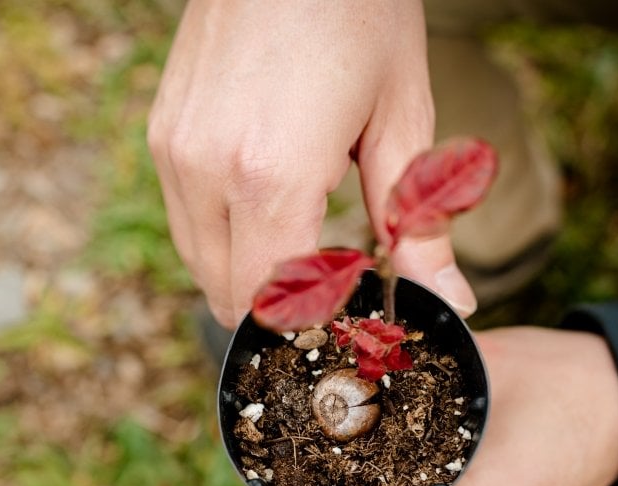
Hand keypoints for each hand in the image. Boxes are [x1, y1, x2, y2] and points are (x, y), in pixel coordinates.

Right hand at [149, 0, 474, 326]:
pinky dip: (230, 240)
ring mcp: (173, 153)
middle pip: (232, 298)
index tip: (358, 311)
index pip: (278, 304)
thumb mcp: (403, 119)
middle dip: (286, 310)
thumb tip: (454, 301)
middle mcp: (205, 172)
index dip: (321, 323)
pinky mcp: (163, 136)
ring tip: (310, 238)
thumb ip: (417, 226)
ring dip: (254, 276)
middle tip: (340, 281)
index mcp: (271, 175)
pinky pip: (189, 225)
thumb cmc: (359, 11)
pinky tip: (274, 206)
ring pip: (204, 268)